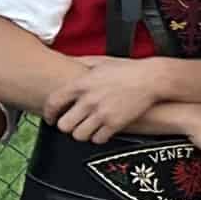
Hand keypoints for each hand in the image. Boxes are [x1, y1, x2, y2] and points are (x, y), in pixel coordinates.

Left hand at [44, 58, 164, 142]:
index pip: (53, 103)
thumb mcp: (100, 61)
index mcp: (81, 84)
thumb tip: (67, 62)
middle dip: (66, 126)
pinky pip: (97, 139)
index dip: (48, 114)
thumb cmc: (127, 69)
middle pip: (64, 125)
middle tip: (71, 124)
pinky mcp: (115, 124)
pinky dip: (97, 137)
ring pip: (78, 135)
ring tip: (86, 129)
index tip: (51, 118)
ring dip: (81, 133)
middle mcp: (89, 100)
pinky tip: (101, 131)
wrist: (152, 78)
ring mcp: (102, 113)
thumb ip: (81, 63)